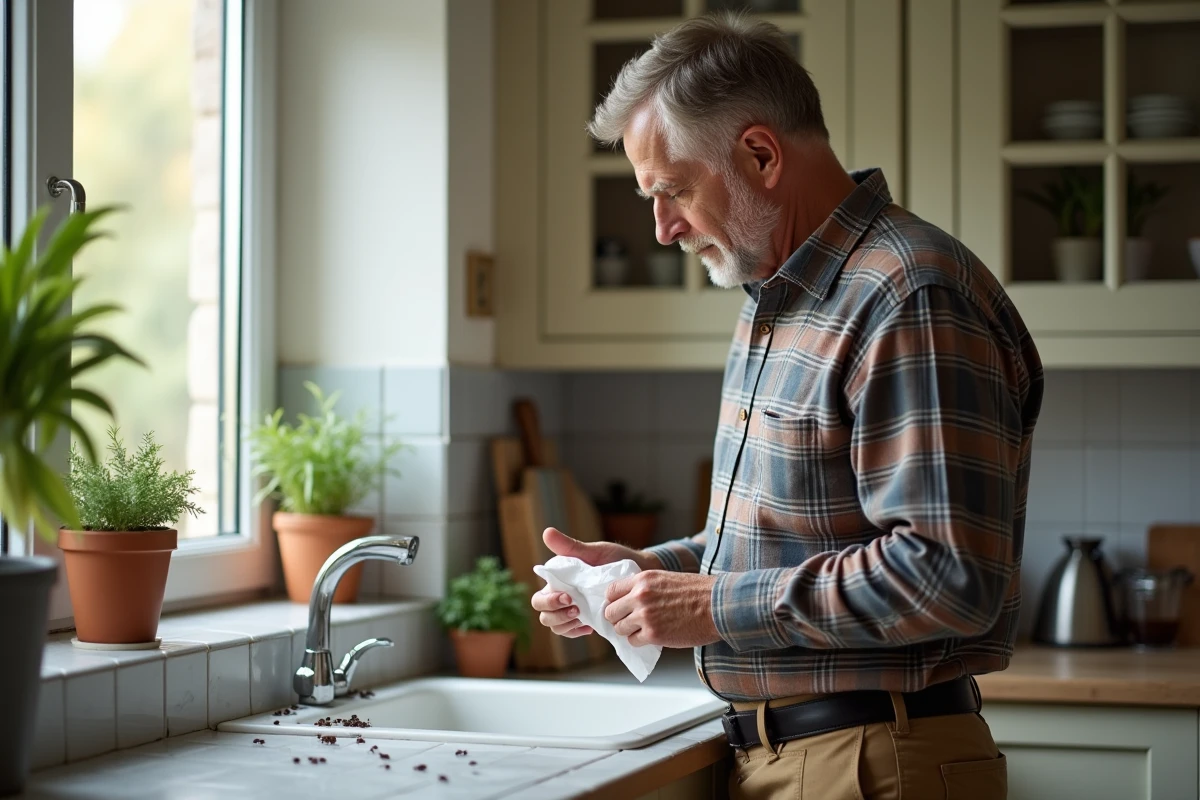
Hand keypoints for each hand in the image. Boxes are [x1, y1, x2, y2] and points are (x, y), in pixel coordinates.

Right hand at [531, 527, 661, 637]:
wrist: (640, 573)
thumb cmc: (616, 558)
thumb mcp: (595, 551)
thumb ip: (571, 547)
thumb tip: (547, 532)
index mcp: (560, 581)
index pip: (540, 598)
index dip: (549, 602)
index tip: (568, 597)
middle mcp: (562, 596)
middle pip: (544, 615)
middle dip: (557, 615)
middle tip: (577, 610)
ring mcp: (573, 610)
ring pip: (556, 627)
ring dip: (566, 625)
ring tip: (584, 619)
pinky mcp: (586, 620)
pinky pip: (571, 632)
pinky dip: (576, 631)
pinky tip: (590, 627)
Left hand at [603, 570, 719, 647]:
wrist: (718, 606)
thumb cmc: (698, 592)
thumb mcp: (666, 578)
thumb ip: (645, 587)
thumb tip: (629, 600)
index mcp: (643, 579)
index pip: (611, 591)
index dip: (614, 601)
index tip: (620, 607)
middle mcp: (640, 596)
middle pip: (610, 612)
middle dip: (618, 618)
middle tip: (629, 621)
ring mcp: (645, 616)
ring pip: (620, 629)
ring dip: (629, 631)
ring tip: (643, 629)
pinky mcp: (654, 634)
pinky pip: (633, 641)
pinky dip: (640, 641)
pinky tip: (652, 636)